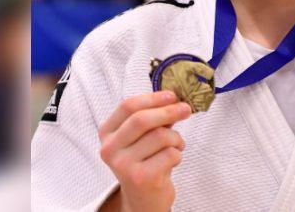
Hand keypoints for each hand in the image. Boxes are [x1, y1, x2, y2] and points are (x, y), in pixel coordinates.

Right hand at [98, 91, 190, 211]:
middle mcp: (110, 149)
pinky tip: (173, 160)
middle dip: (168, 111)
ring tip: (176, 145)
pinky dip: (178, 154)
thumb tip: (175, 100)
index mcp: (107, 133)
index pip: (128, 107)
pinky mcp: (141, 178)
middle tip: (186, 109)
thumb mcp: (141, 138)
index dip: (153, 98)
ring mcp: (123, 165)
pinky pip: (169, 154)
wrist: (142, 199)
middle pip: (141, 120)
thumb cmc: (144, 162)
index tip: (172, 95)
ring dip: (176, 138)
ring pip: (160, 136)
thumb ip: (153, 119)